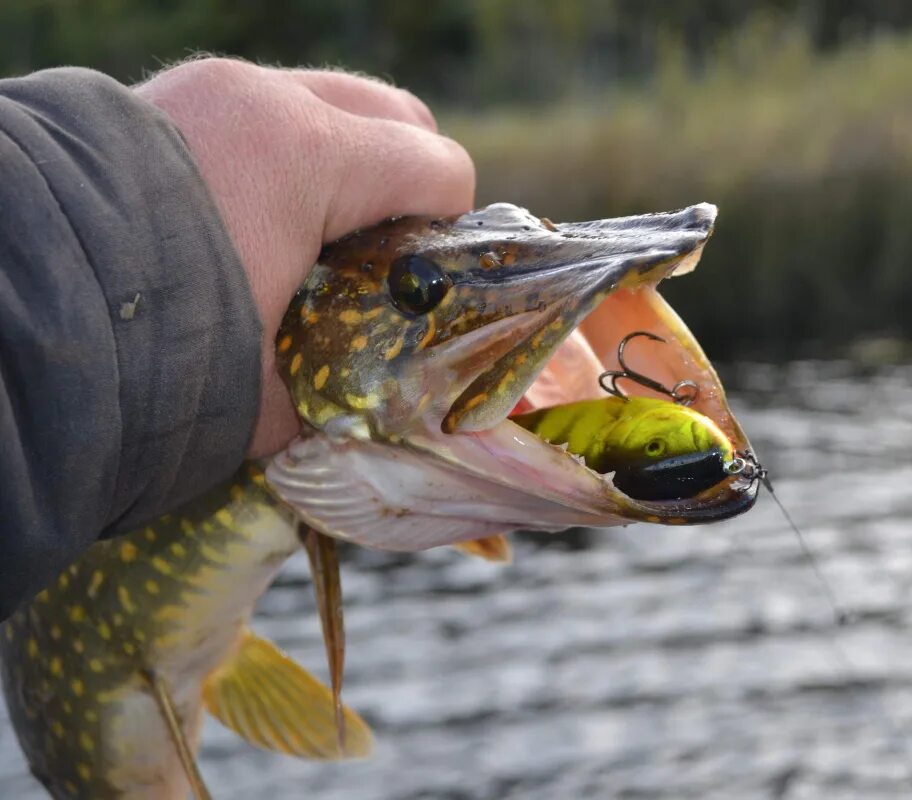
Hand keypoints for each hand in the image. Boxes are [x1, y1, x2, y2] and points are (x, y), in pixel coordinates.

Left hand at [135, 58, 474, 457]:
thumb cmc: (161, 358)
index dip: (452, 231)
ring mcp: (211, 89)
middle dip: (409, 183)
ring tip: (320, 238)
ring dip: (348, 163)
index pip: (437, 168)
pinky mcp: (167, 99)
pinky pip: (265, 111)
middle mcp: (265, 101)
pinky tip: (260, 220)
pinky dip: (286, 156)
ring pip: (329, 103)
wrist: (19, 326)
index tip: (431, 282)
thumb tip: (383, 399)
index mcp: (308, 157)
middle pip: (396, 116)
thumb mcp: (276, 391)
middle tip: (385, 259)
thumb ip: (349, 380)